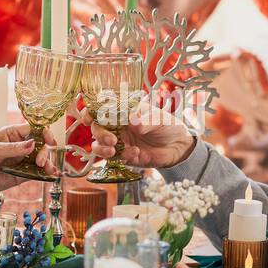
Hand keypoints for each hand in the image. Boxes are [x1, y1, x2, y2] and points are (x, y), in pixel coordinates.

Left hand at [0, 123, 57, 202]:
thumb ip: (13, 148)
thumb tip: (32, 144)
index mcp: (11, 134)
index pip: (32, 129)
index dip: (43, 132)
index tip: (49, 140)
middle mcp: (19, 146)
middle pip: (39, 144)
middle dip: (43, 152)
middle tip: (40, 161)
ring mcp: (21, 160)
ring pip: (40, 159)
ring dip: (47, 163)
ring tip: (48, 169)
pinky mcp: (21, 174)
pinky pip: (35, 173)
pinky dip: (45, 173)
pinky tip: (51, 174)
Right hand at [80, 97, 194, 168]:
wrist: (178, 146)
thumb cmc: (167, 125)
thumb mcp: (159, 118)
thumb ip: (146, 120)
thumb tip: (132, 123)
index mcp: (123, 111)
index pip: (101, 110)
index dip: (90, 113)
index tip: (88, 118)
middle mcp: (117, 126)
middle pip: (97, 129)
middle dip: (100, 134)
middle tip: (112, 139)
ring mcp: (119, 141)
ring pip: (99, 145)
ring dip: (102, 149)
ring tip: (114, 150)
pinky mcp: (124, 156)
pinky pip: (115, 158)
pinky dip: (122, 156)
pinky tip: (136, 153)